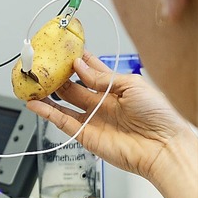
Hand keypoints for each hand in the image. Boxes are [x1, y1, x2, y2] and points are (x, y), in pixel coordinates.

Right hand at [27, 51, 197, 197]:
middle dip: (58, 75)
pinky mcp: (86, 135)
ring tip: (33, 83)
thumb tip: (79, 66)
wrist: (164, 146)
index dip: (77, 61)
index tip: (63, 50)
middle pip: (73, 86)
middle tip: (44, 65)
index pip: (91, 70)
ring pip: (63, 103)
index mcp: (115, 88)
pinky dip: (47, 113)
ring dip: (48, 94)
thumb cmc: (159, 116)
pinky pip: (62, 121)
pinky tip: (35, 104)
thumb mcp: (131, 85)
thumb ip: (101, 77)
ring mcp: (93, 119)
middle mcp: (102, 103)